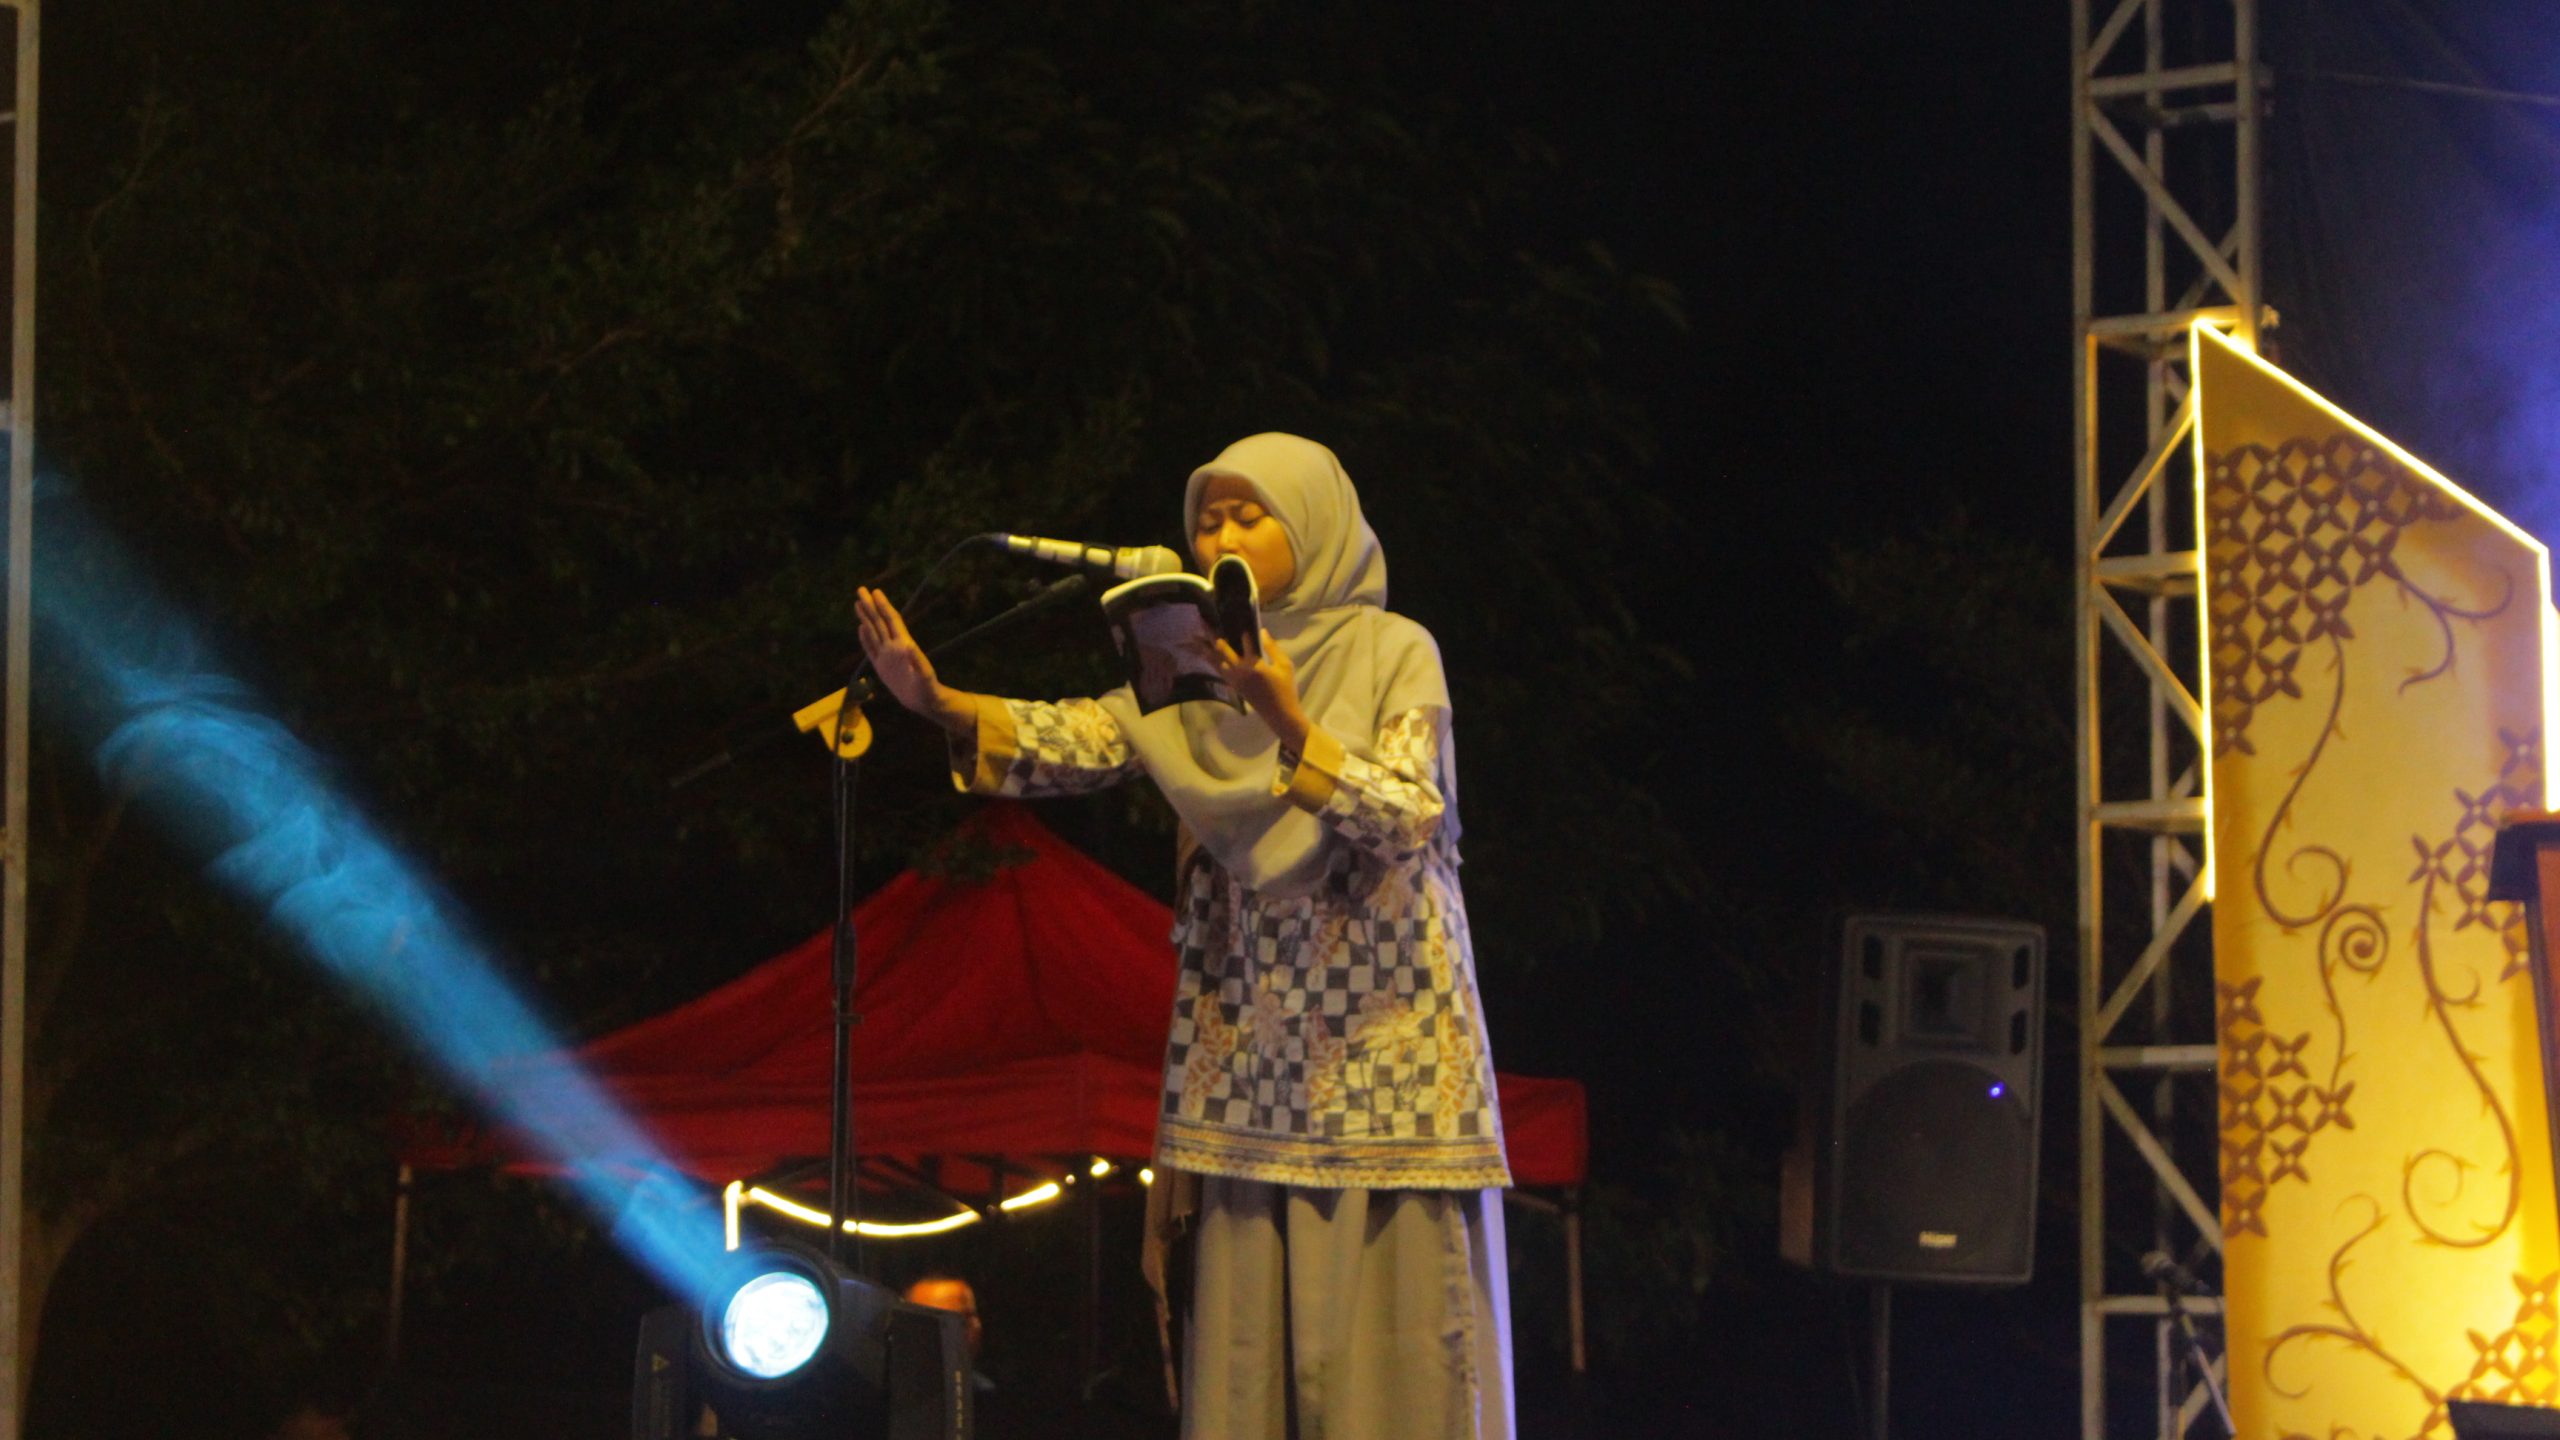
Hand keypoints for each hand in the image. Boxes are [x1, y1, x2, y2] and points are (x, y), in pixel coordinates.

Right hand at [856, 586, 967, 730]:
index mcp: (903, 645)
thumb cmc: (928, 689)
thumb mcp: (925, 676)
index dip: (884, 606)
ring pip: (873, 631)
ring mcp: (886, 655)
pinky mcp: (881, 666)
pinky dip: (865, 637)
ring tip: (857, 603)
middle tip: (860, 589)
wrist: (924, 701)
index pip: (891, 621)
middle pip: (879, 622)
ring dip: (866, 617)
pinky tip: (861, 627)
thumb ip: (918, 662)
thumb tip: (909, 646)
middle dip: (870, 605)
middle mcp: (894, 647)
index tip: (875, 592)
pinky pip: (871, 649)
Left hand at [1212, 628, 1310, 750]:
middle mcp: (1240, 671)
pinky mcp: (1234, 685)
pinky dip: (1212, 661)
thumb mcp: (1285, 666)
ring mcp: (1235, 679)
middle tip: (1202, 622)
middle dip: (1212, 635)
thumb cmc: (1286, 689)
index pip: (1245, 642)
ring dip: (1206, 649)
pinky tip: (1206, 655)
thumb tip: (1262, 631)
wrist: (1279, 714)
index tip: (1233, 616)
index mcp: (1255, 665)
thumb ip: (1272, 648)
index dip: (1241, 629)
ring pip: (1216, 661)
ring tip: (1195, 637)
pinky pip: (1219, 670)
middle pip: (1223, 649)